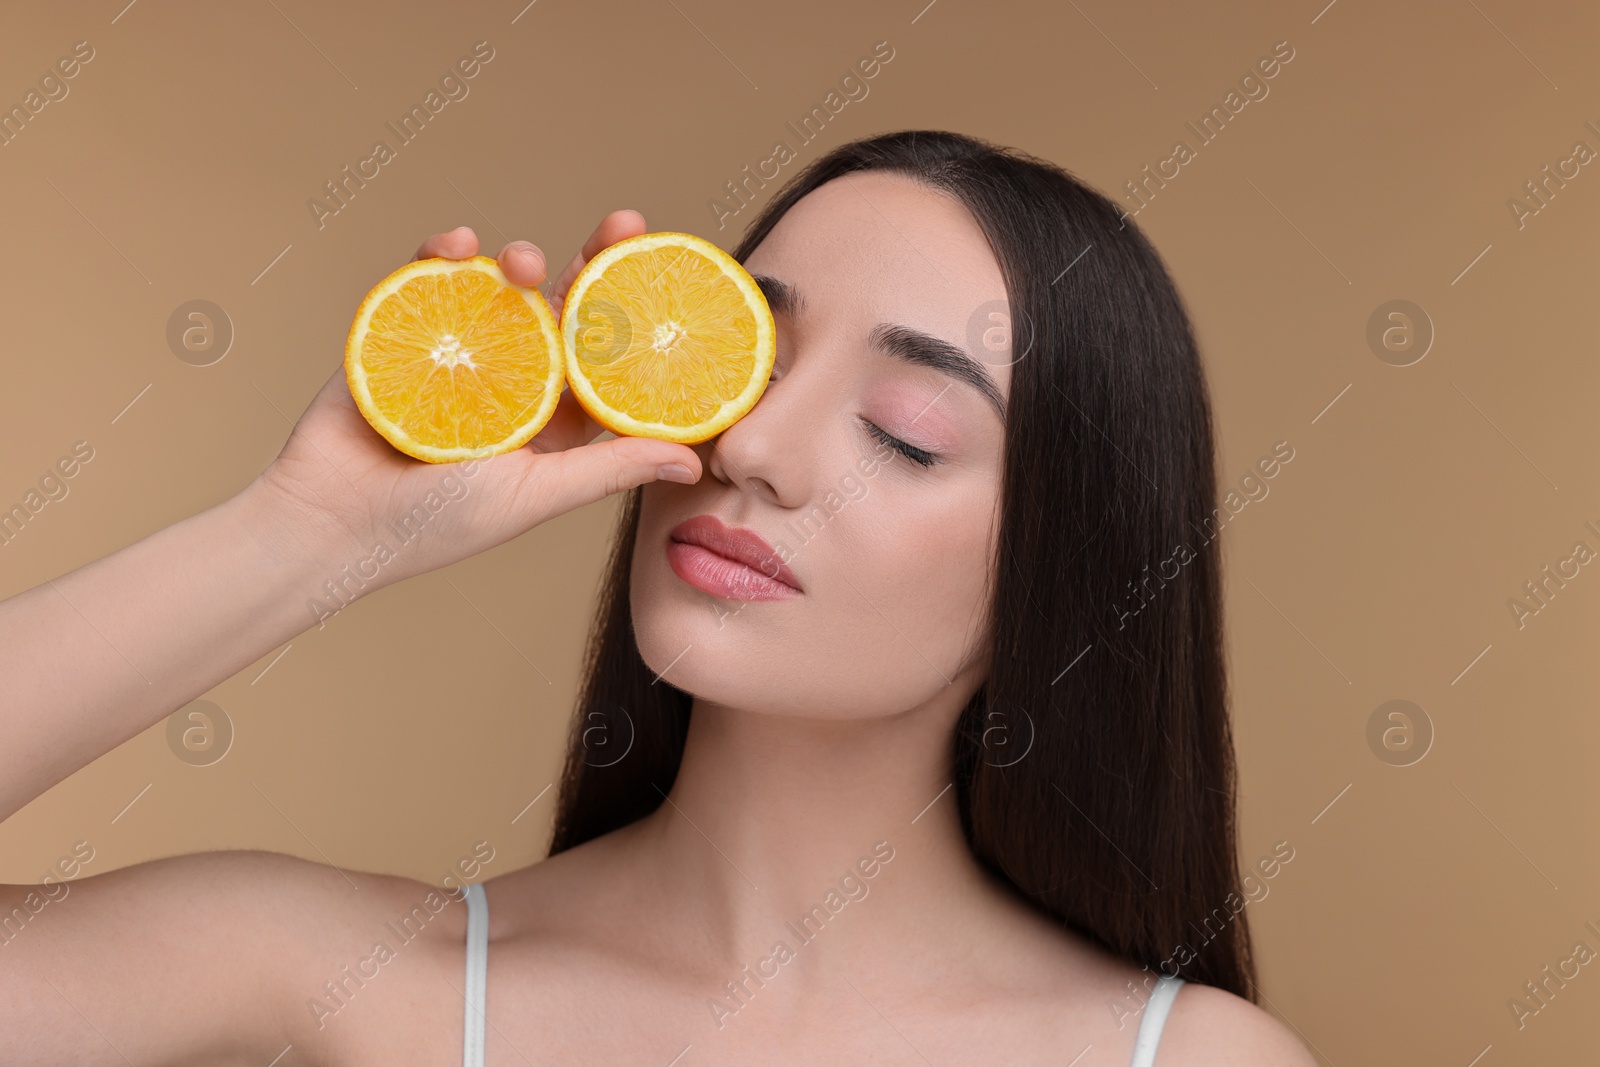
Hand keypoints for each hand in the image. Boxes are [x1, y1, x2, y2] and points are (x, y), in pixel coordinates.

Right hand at [247, 211, 702, 589]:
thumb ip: (607, 470)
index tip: (670, 281)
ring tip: (523, 261)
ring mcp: (458, 354)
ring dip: (520, 263)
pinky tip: (460, 244)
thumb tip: (694, 460)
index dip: (638, 321)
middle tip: (623, 224)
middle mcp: (511, 384)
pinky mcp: (402, 331)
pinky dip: (444, 254)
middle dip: (595, 264)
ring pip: (503, 291)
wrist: (326, 523)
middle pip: (564, 311)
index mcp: (550, 423)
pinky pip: (431, 280)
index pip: (606, 362)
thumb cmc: (432, 525)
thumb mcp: (534, 495)